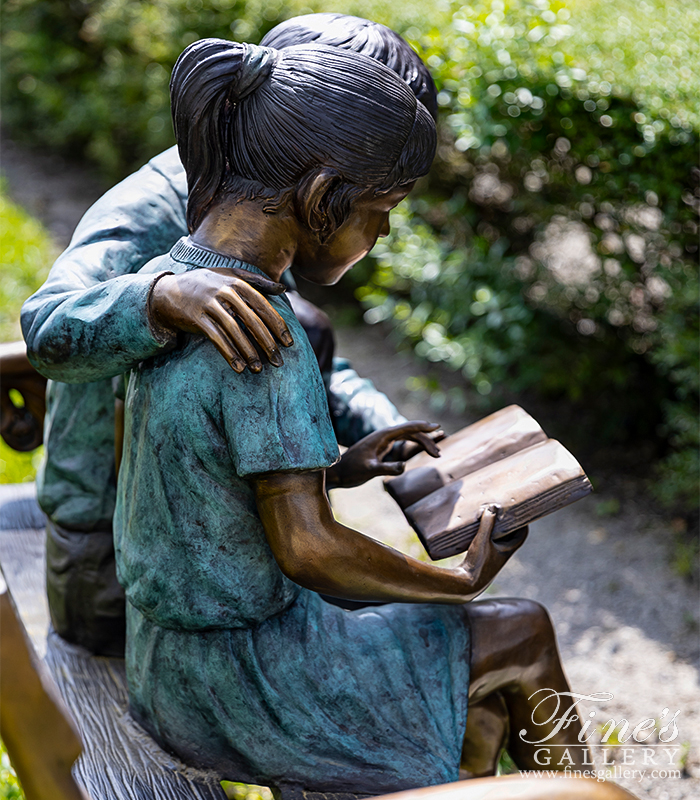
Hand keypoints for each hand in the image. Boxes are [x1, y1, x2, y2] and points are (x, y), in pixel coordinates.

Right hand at [149, 267, 293, 372]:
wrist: (168, 291)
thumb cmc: (206, 284)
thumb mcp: (230, 276)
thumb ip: (257, 281)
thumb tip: (283, 289)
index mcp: (236, 282)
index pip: (263, 305)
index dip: (277, 325)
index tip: (289, 343)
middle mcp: (224, 291)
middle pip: (252, 320)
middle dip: (267, 343)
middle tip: (279, 361)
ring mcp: (209, 304)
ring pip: (234, 331)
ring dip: (248, 352)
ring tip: (259, 369)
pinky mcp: (196, 318)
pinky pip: (216, 338)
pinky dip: (229, 353)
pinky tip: (238, 368)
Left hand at [326, 421, 441, 488]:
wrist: (338, 473)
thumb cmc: (351, 470)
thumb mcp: (369, 470)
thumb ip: (386, 468)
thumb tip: (405, 466)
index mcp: (382, 436)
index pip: (406, 427)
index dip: (423, 426)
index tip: (437, 427)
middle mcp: (384, 436)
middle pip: (411, 432)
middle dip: (427, 440)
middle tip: (438, 453)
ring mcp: (384, 441)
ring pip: (409, 437)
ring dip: (423, 443)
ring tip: (437, 453)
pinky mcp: (383, 448)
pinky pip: (403, 442)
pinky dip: (415, 445)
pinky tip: (423, 449)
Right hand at [458, 506, 527, 598]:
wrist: (466, 585)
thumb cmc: (477, 564)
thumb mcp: (482, 541)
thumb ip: (486, 524)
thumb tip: (492, 507)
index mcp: (507, 551)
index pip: (521, 535)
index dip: (522, 524)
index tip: (520, 513)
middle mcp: (502, 555)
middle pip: (510, 537)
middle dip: (508, 525)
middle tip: (504, 512)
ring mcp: (492, 558)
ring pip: (498, 541)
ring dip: (496, 531)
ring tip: (490, 518)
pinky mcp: (482, 560)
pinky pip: (488, 545)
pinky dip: (486, 537)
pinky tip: (476, 531)